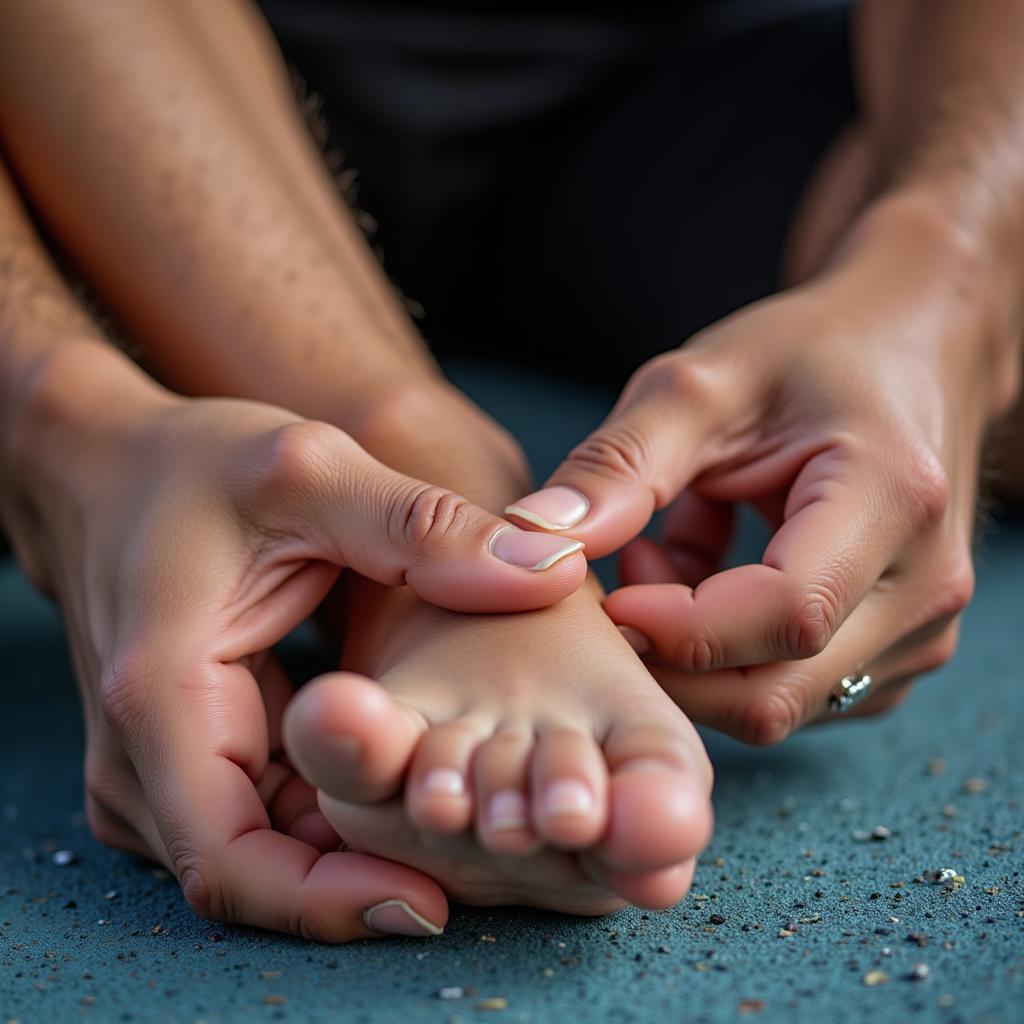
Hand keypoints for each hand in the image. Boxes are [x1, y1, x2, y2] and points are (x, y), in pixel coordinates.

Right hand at [6, 346, 585, 940]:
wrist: (109, 471)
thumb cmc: (192, 466)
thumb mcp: (309, 471)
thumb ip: (423, 524)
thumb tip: (548, 568)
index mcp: (164, 700)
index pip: (233, 864)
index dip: (330, 906)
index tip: (432, 902)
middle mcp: (147, 757)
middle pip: (261, 873)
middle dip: (371, 871)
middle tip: (492, 844)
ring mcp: (164, 766)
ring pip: (269, 852)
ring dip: (358, 846)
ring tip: (466, 810)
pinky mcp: (192, 756)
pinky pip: (267, 814)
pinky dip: (334, 810)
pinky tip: (409, 773)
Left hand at [506, 208, 1010, 743]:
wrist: (900, 353)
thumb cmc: (806, 356)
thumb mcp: (700, 384)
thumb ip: (618, 464)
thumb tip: (533, 545)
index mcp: (893, 498)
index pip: (784, 613)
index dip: (676, 626)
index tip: (604, 592)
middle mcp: (923, 586)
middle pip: (771, 690)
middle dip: (663, 653)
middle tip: (615, 575)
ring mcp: (916, 632)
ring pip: (770, 703)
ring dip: (686, 652)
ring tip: (656, 555)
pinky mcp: (889, 656)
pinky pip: (785, 691)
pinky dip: (717, 654)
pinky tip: (694, 577)